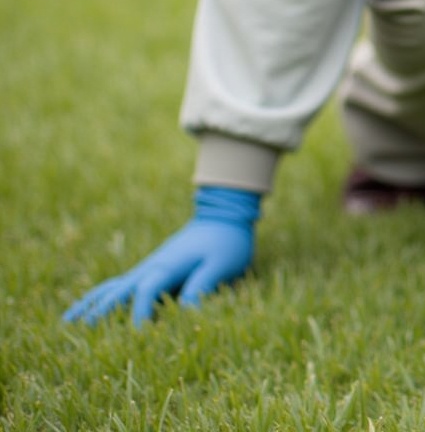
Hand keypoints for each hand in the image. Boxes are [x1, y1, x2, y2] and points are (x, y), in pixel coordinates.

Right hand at [63, 186, 259, 325]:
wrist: (222, 216)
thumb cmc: (226, 243)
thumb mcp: (222, 263)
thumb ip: (204, 284)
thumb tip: (185, 311)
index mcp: (167, 267)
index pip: (146, 293)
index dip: (140, 315)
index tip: (137, 338)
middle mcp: (150, 268)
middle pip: (118, 291)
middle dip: (99, 312)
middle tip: (77, 334)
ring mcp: (147, 268)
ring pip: (112, 287)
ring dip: (91, 303)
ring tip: (67, 322)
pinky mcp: (151, 270)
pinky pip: (121, 285)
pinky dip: (103, 297)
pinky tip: (93, 308)